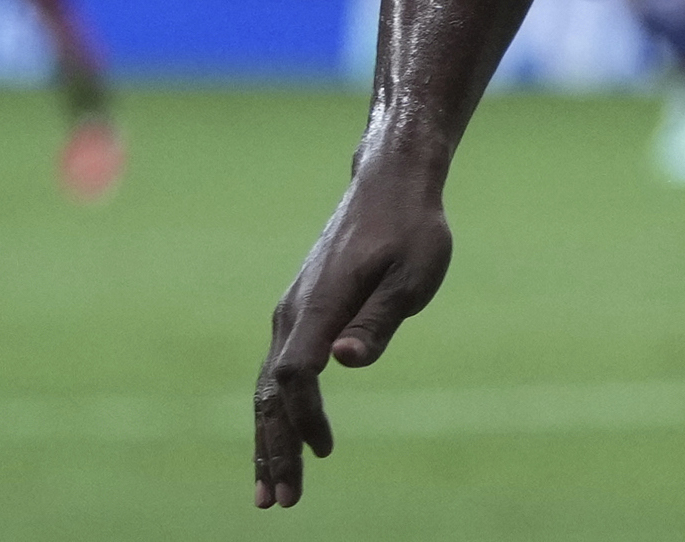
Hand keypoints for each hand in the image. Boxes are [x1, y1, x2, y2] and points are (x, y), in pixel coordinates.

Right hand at [253, 148, 452, 507]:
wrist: (390, 183)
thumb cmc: (411, 229)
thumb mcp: (414, 275)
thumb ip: (379, 321)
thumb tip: (345, 363)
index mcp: (320, 304)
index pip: (297, 373)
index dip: (303, 417)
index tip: (322, 452)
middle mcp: (295, 310)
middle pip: (272, 391)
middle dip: (274, 448)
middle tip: (280, 502)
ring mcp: (293, 310)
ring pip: (269, 385)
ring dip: (270, 438)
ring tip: (271, 490)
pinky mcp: (301, 311)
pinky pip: (280, 371)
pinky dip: (278, 411)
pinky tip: (286, 439)